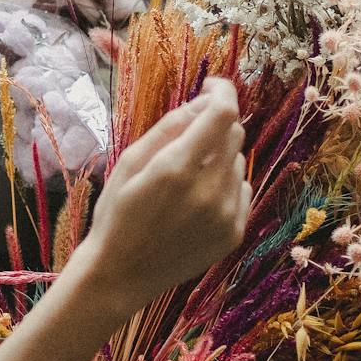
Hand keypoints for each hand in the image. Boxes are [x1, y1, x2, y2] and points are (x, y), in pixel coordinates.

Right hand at [66, 77, 250, 312]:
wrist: (121, 274)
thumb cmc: (117, 212)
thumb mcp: (130, 160)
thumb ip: (170, 127)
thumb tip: (204, 100)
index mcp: (179, 168)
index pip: (223, 112)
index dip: (222, 91)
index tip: (210, 86)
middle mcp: (209, 190)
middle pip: (234, 133)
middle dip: (214, 125)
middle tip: (187, 138)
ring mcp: (226, 215)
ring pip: (238, 161)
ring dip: (219, 157)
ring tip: (187, 178)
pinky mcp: (234, 234)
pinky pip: (242, 189)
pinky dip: (226, 184)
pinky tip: (198, 200)